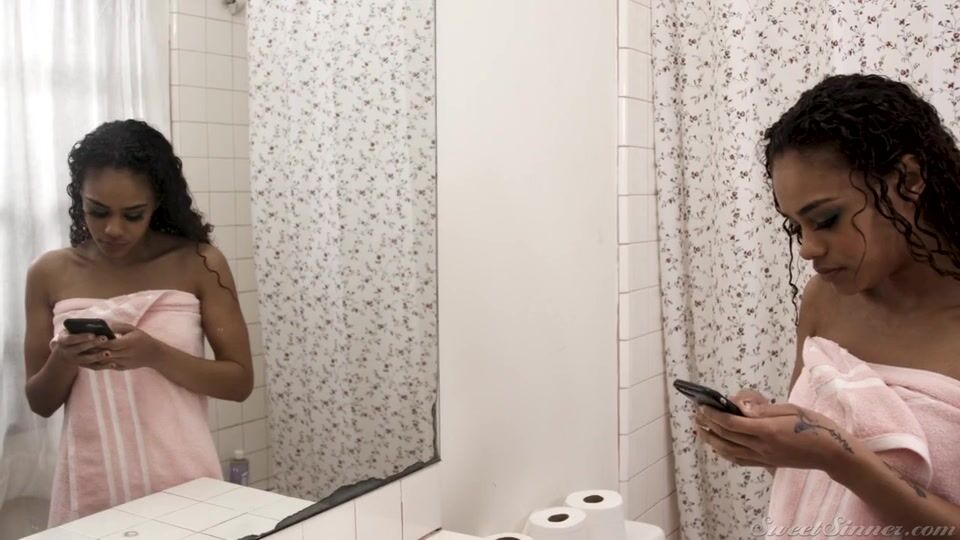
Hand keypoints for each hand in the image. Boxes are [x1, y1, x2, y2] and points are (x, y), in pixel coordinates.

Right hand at [49, 333, 111, 371]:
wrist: (64, 351)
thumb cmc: (72, 334)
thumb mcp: (72, 330)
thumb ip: (80, 328)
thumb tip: (98, 325)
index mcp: (62, 340)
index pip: (71, 339)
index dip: (82, 337)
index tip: (93, 334)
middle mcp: (67, 351)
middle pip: (80, 348)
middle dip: (92, 344)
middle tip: (105, 338)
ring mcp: (75, 360)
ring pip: (87, 359)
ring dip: (98, 356)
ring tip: (109, 352)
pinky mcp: (83, 366)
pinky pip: (94, 367)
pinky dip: (103, 366)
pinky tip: (113, 363)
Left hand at [86, 323, 163, 370]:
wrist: (154, 354)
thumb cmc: (142, 338)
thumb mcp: (132, 329)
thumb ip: (118, 326)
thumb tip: (103, 325)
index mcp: (129, 343)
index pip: (111, 343)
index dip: (99, 341)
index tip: (88, 337)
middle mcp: (125, 355)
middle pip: (105, 353)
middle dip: (92, 350)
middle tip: (79, 345)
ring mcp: (123, 363)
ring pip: (103, 362)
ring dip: (91, 358)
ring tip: (80, 353)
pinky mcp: (121, 368)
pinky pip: (106, 366)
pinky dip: (96, 363)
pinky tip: (87, 359)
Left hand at [696, 399, 860, 475]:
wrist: (832, 453)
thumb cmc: (814, 425)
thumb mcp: (790, 409)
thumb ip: (762, 408)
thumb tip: (737, 405)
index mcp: (768, 430)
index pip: (731, 423)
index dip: (713, 415)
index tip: (702, 405)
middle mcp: (762, 447)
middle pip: (726, 437)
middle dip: (708, 425)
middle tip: (696, 414)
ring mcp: (764, 458)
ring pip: (729, 451)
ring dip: (711, 440)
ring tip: (700, 430)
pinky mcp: (767, 463)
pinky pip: (739, 460)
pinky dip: (725, 452)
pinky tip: (718, 445)